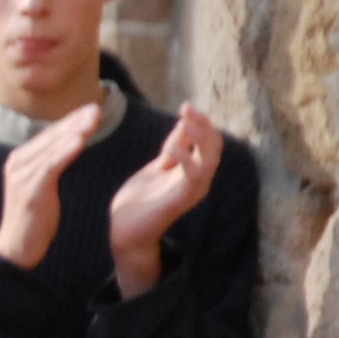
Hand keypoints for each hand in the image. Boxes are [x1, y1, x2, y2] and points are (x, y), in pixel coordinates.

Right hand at [0, 101, 102, 270]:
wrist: (16, 248)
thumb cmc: (33, 220)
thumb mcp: (41, 187)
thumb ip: (50, 166)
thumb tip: (67, 149)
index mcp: (19, 161)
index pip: (49, 135)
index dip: (70, 121)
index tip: (91, 109)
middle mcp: (17, 163)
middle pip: (51, 137)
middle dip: (75, 121)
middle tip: (97, 107)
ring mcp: (22, 176)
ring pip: (53, 147)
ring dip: (74, 131)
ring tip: (93, 119)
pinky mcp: (30, 189)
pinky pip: (51, 166)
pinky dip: (66, 151)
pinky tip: (80, 141)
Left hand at [108, 103, 222, 297]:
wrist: (124, 231)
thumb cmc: (140, 200)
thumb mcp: (158, 166)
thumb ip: (173, 148)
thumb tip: (185, 122)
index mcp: (193, 171)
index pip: (208, 141)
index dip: (201, 122)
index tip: (186, 106)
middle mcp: (199, 181)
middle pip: (214, 148)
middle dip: (203, 125)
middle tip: (188, 108)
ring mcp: (191, 191)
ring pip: (210, 160)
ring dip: (200, 138)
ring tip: (186, 120)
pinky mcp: (179, 201)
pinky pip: (192, 178)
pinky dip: (185, 160)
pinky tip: (172, 150)